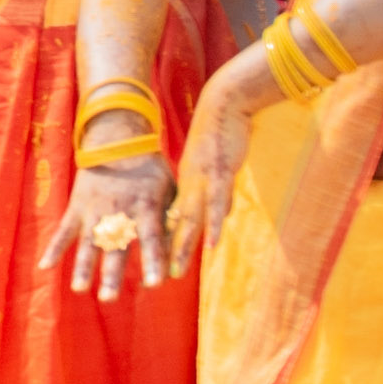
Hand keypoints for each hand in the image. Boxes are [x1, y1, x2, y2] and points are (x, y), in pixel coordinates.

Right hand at [52, 154, 176, 301]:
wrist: (117, 141)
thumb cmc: (150, 168)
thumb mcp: (169, 188)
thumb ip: (172, 217)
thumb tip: (179, 246)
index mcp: (146, 207)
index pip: (150, 239)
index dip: (153, 261)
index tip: (155, 283)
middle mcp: (119, 212)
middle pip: (115, 248)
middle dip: (112, 274)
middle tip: (109, 298)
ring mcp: (95, 210)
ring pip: (89, 243)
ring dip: (84, 267)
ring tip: (80, 289)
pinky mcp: (78, 207)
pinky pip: (64, 230)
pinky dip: (54, 248)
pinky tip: (45, 266)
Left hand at [174, 52, 274, 263]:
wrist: (224, 103)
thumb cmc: (220, 133)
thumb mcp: (213, 165)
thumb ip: (215, 189)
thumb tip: (220, 212)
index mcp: (185, 183)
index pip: (172, 218)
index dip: (165, 243)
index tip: (158, 265)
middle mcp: (189, 185)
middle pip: (175, 225)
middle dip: (168, 254)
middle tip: (160, 280)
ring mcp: (202, 181)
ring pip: (189, 220)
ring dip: (182, 247)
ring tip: (174, 273)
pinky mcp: (220, 173)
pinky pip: (215, 204)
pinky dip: (213, 226)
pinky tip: (210, 246)